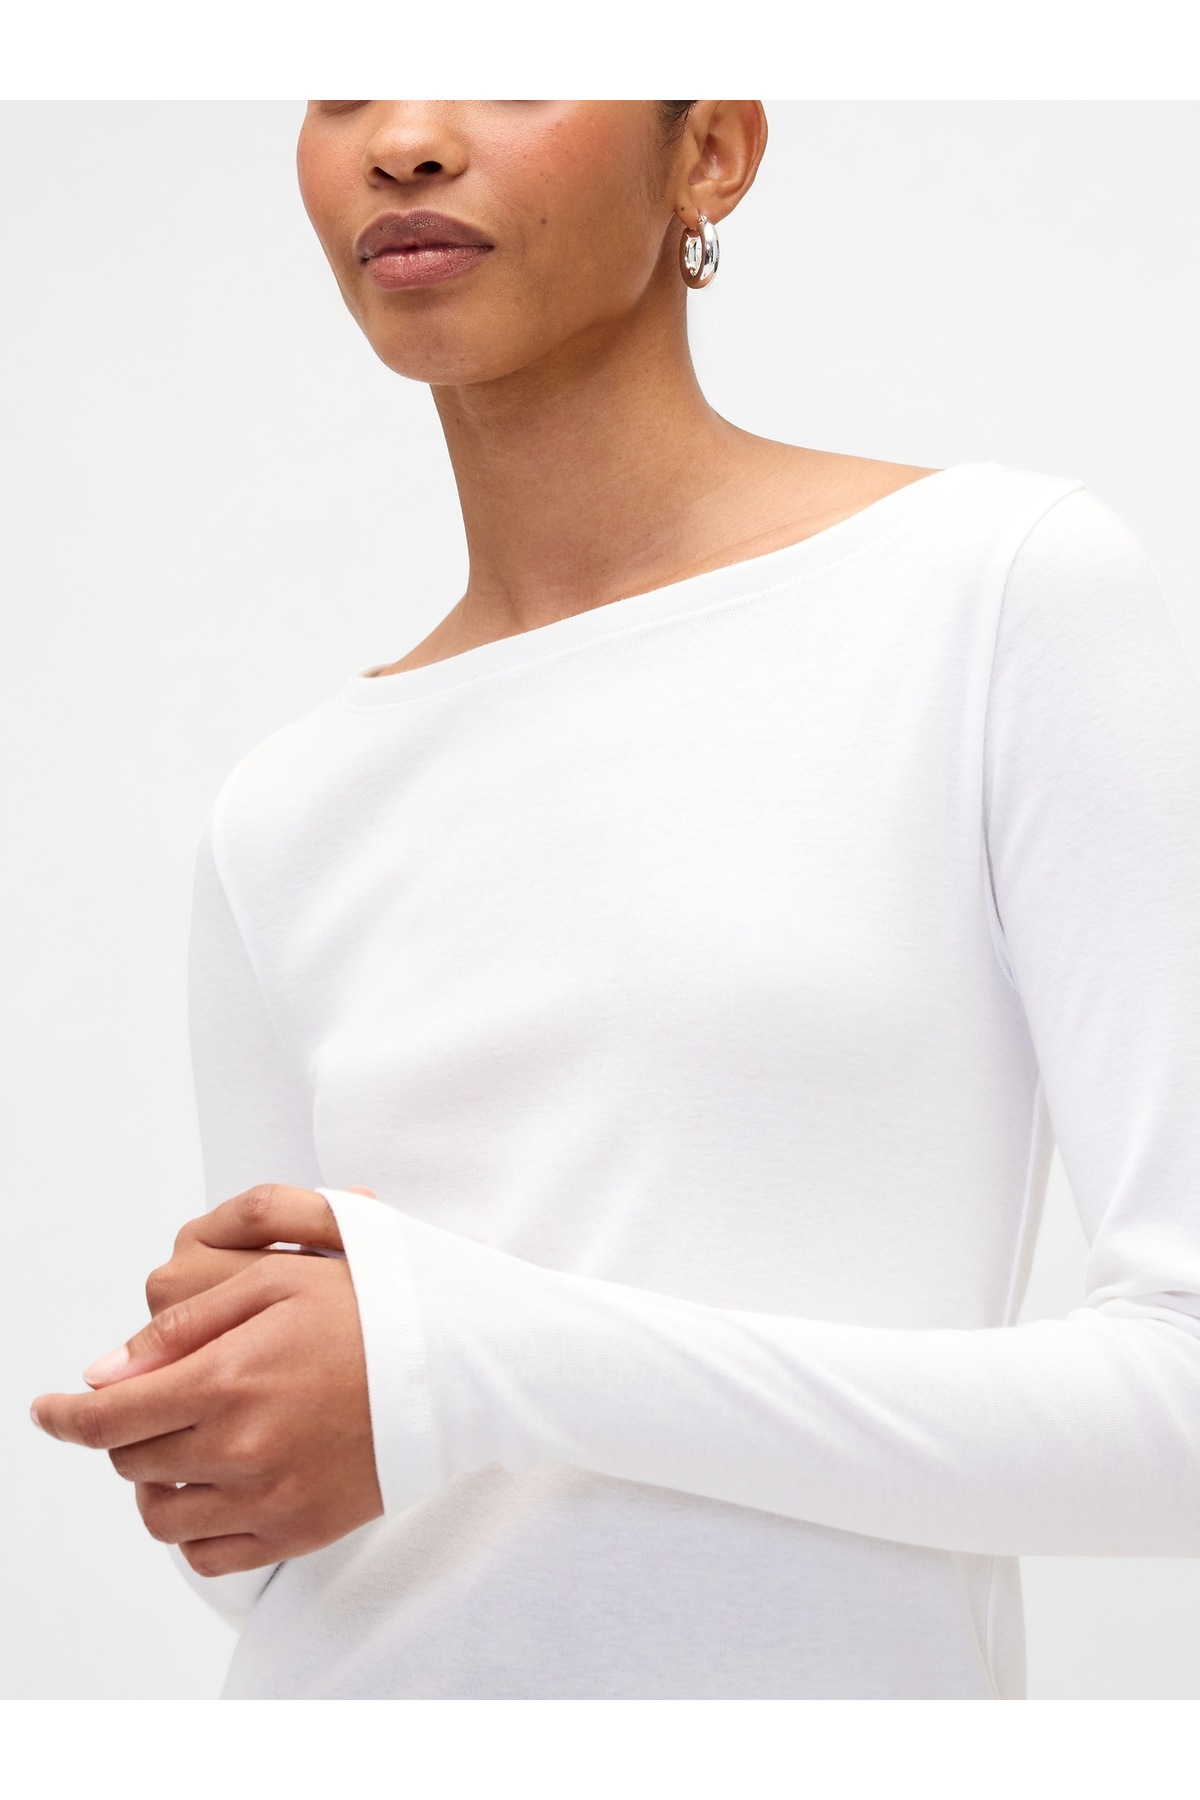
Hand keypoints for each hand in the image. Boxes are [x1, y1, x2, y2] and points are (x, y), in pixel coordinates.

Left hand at [30, 1185, 383, 1575]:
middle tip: (159, 1400)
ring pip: (160, 1514)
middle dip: (126, 1430)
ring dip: (154, 1479)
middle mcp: (241, 1446)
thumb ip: (181, 1329)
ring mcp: (269, 1496)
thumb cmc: (370, 1308)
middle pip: (131, 1461)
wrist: (457, 1365)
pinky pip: (206, 1554)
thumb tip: (103, 1375)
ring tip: (185, 1444)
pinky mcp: (297, 1531)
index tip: (46, 1412)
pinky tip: (215, 1485)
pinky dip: (193, 1525)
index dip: (63, 1417)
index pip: (109, 1416)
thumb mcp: (274, 1281)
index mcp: (228, 1376)